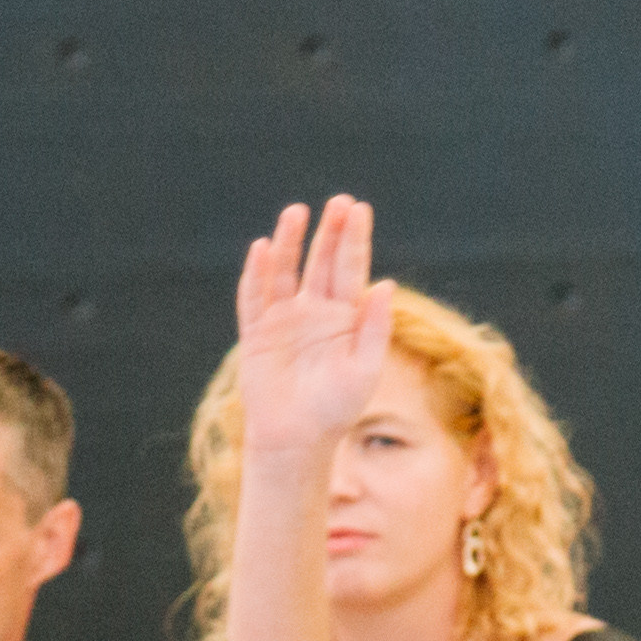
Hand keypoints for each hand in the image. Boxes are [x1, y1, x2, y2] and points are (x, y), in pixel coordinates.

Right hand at [234, 196, 395, 457]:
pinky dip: (258, 273)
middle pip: (321, 262)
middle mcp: (314, 311)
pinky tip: (264, 248)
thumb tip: (386, 284)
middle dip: (329, 232)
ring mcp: (284, 319)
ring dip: (291, 242)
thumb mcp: (364, 369)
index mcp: (344, 318)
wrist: (298, 438)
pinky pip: (255, 297)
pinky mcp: (257, 332)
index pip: (350, 269)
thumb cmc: (336, 409)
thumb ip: (375, 328)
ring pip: (285, 271)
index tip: (360, 209)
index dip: (354, 239)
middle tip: (338, 202)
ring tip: (297, 212)